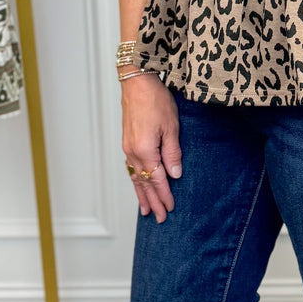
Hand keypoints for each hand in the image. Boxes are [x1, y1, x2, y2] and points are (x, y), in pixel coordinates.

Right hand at [121, 73, 181, 221]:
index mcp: (145, 151)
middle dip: (152, 201)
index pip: (157, 180)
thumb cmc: (156, 101)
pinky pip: (131, 168)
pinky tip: (139, 185)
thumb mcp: (171, 127)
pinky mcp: (128, 142)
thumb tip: (174, 175)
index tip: (170, 208)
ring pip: (135, 177)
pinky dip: (136, 181)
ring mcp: (128, 147)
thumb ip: (172, 153)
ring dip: (141, 194)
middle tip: (158, 218)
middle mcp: (133, 152)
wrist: (137, 83)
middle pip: (144, 183)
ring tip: (145, 209)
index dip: (164, 195)